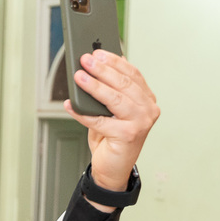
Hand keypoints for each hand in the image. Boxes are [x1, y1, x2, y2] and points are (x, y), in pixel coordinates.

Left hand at [66, 50, 159, 202]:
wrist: (113, 168)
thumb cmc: (111, 136)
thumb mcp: (111, 110)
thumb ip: (109, 90)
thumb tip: (93, 67)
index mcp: (147, 99)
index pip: (133, 74)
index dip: (114, 62)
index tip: (97, 52)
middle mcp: (149, 109)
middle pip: (124, 84)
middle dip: (102, 70)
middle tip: (85, 60)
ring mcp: (141, 123)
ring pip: (115, 99)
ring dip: (94, 86)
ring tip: (78, 77)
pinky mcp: (128, 136)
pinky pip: (100, 120)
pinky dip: (82, 113)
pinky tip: (70, 105)